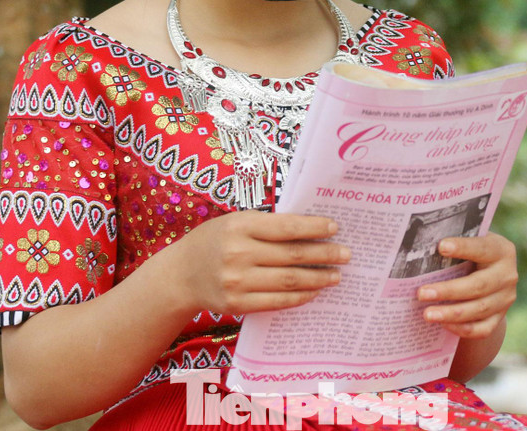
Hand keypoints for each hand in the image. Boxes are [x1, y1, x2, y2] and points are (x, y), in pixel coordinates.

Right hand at [166, 211, 349, 316]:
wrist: (180, 275)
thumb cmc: (214, 242)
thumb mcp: (234, 222)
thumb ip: (266, 226)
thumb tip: (311, 231)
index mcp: (239, 226)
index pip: (286, 227)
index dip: (314, 228)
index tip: (335, 228)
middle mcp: (238, 253)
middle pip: (292, 255)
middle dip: (324, 255)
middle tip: (346, 254)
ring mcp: (237, 281)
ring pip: (288, 281)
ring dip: (317, 278)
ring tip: (335, 276)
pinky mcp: (237, 304)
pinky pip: (276, 302)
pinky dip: (299, 297)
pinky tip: (313, 291)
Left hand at [416, 233, 517, 338]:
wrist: (488, 271)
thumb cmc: (470, 251)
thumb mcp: (469, 239)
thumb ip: (454, 239)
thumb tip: (424, 244)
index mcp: (501, 250)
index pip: (482, 248)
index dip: (463, 247)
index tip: (441, 247)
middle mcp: (507, 275)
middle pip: (479, 285)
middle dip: (449, 290)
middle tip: (422, 293)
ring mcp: (505, 299)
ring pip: (479, 309)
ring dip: (451, 313)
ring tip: (427, 314)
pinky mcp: (499, 317)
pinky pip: (482, 329)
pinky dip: (462, 329)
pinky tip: (442, 324)